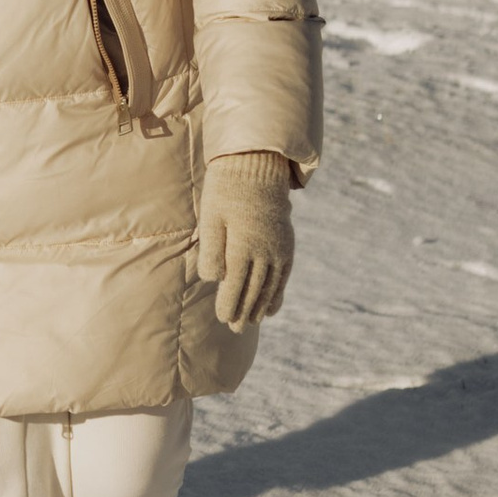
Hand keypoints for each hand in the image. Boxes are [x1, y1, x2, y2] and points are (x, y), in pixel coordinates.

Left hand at [196, 154, 293, 329]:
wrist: (256, 168)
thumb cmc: (225, 192)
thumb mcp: (210, 217)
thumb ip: (211, 250)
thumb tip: (214, 280)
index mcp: (243, 246)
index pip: (236, 285)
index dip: (230, 304)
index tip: (223, 319)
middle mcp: (265, 251)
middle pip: (254, 289)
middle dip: (244, 311)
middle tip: (234, 328)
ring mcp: (279, 248)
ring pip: (270, 286)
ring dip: (260, 306)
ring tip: (250, 322)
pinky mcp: (287, 244)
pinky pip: (284, 275)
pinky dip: (278, 293)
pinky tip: (271, 308)